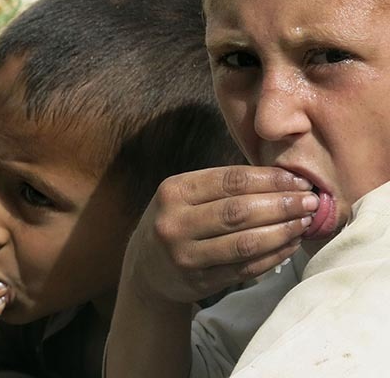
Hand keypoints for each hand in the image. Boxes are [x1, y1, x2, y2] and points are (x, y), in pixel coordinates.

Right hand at [123, 166, 315, 305]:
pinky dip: (274, 256)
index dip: (269, 180)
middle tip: (310, 202)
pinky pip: (245, 268)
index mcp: (174, 191)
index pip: (230, 180)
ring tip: (305, 223)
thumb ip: (223, 186)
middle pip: (239, 211)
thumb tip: (284, 178)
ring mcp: (185, 255)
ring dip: (282, 232)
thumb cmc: (178, 220)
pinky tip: (290, 245)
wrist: (147, 266)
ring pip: (245, 242)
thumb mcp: (185, 195)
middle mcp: (175, 222)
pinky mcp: (199, 281)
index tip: (298, 181)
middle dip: (281, 205)